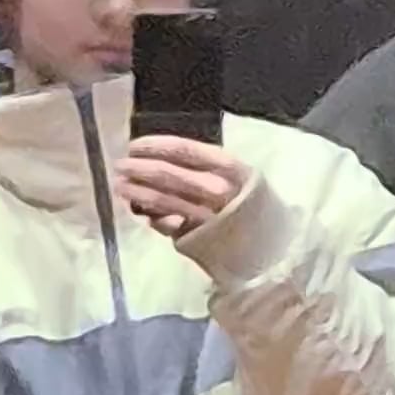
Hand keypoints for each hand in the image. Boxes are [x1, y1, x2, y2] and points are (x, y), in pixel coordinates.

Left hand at [114, 136, 247, 238]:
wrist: (274, 248)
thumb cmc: (254, 207)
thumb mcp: (241, 179)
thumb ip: (208, 169)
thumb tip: (166, 160)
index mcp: (230, 168)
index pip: (186, 150)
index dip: (156, 146)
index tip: (135, 145)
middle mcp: (218, 191)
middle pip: (169, 175)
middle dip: (140, 168)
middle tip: (120, 165)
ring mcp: (206, 216)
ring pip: (163, 201)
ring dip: (137, 192)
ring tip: (119, 186)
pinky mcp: (199, 239)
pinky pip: (168, 224)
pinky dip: (152, 217)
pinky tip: (139, 211)